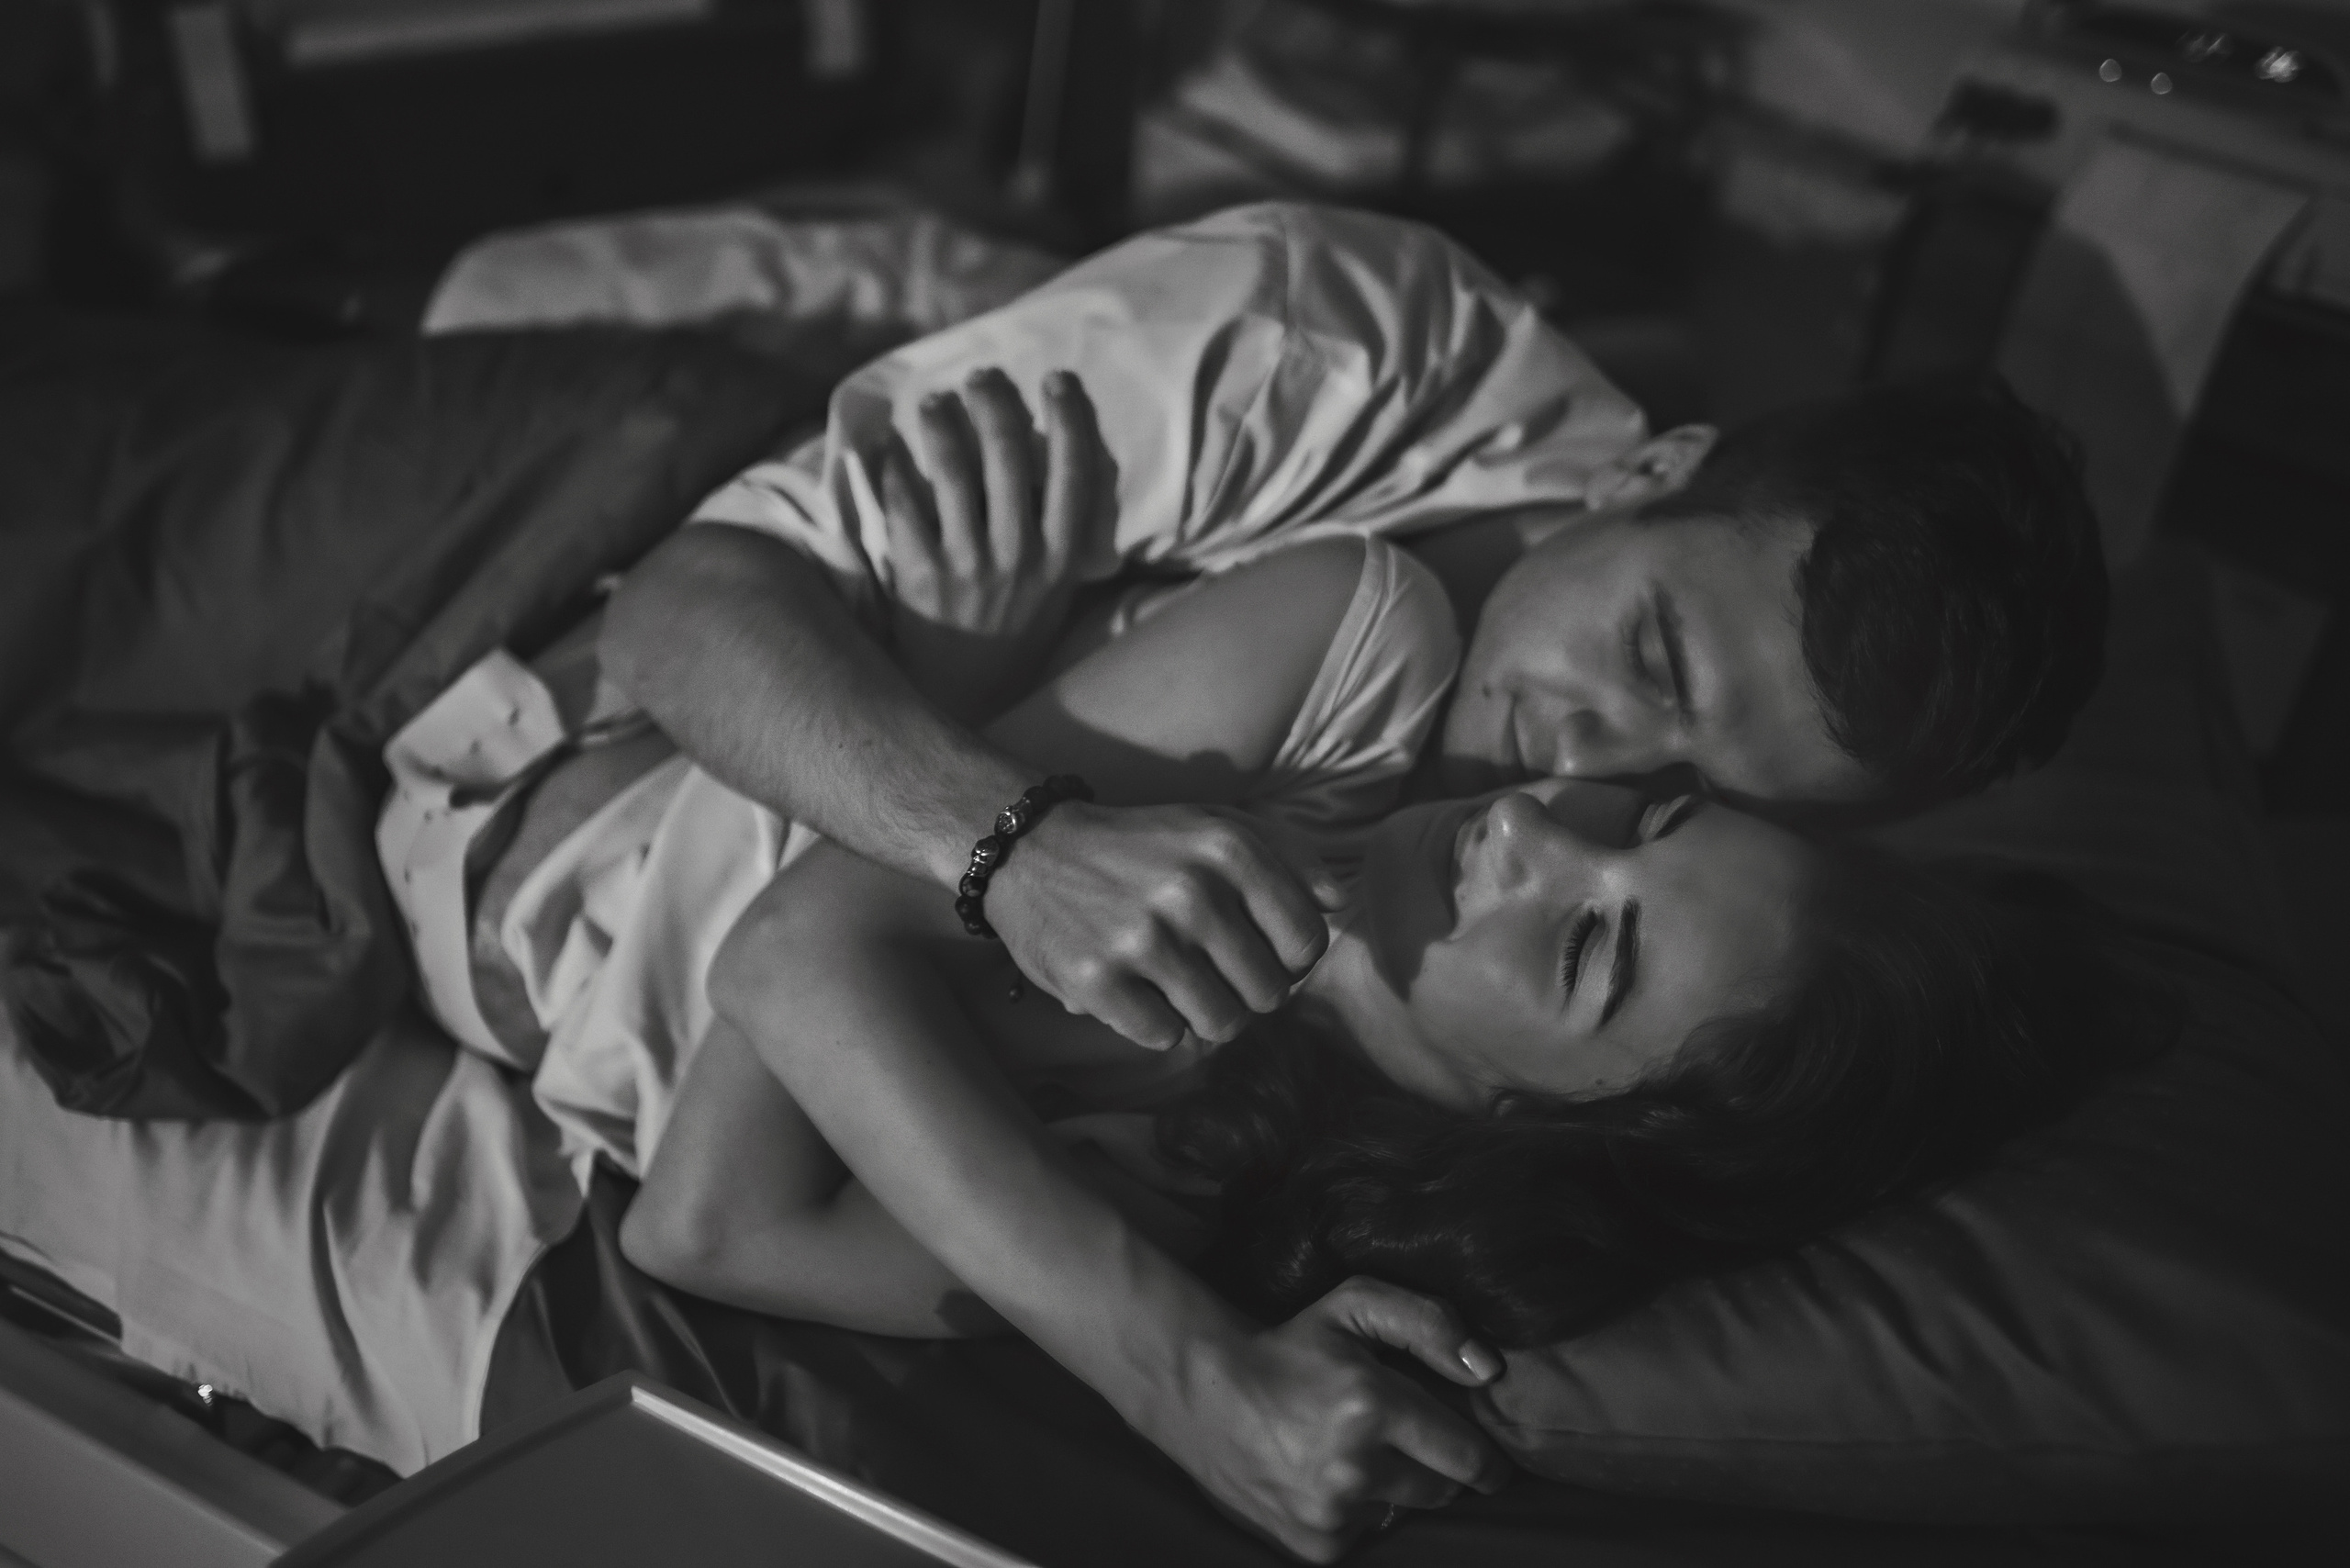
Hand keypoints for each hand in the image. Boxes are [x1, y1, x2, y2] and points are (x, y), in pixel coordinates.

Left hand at [881, 367, 1107, 718]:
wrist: (964, 695)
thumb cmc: (1014, 632)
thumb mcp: (1057, 589)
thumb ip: (1061, 533)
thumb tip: (1063, 458)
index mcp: (1061, 560)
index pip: (1076, 470)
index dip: (1071, 416)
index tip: (1058, 380)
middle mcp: (1018, 558)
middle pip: (1009, 453)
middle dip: (995, 401)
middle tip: (984, 378)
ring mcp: (966, 566)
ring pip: (952, 468)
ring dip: (943, 421)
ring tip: (937, 401)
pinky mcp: (919, 574)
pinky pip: (905, 502)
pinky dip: (896, 466)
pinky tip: (893, 444)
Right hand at [985, 800, 1344, 1051]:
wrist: (1029, 850)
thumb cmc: (1140, 846)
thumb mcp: (1216, 825)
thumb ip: (1288, 855)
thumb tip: (1337, 902)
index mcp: (1229, 849)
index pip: (1308, 942)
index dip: (1290, 958)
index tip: (1258, 949)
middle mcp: (1191, 892)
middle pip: (1270, 994)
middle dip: (1247, 990)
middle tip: (1211, 968)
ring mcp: (1142, 940)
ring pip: (1223, 1024)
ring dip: (1205, 1013)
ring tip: (1176, 981)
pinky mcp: (1096, 981)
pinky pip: (1165, 1037)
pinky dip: (1154, 1023)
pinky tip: (1134, 987)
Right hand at [1153, 1279, 1512, 1562]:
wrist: (1204, 1394)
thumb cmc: (1290, 1346)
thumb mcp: (1355, 1305)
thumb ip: (1429, 1324)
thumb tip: (1488, 1370)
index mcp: (1372, 1404)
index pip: (1468, 1455)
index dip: (1487, 1459)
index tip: (1489, 1458)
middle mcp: (1354, 1467)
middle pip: (1444, 1491)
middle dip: (1440, 1469)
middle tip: (1412, 1442)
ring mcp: (1331, 1514)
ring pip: (1405, 1512)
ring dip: (1396, 1488)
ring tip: (1359, 1453)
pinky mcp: (1315, 1546)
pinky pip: (1367, 1534)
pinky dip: (1360, 1511)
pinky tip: (1331, 1479)